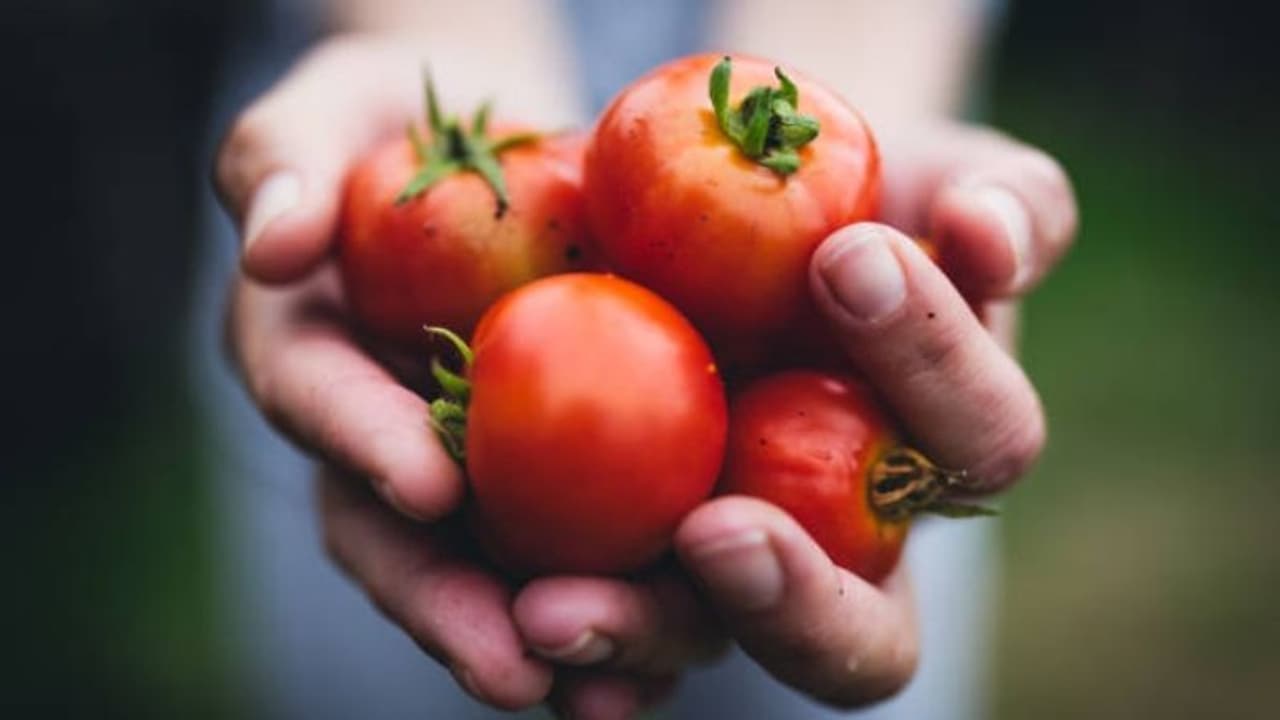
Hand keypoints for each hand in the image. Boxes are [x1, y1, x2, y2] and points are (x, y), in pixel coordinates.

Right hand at [214, 36, 607, 713]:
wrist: (487, 139)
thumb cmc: (396, 119)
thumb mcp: (330, 108)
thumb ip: (281, 162)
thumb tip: (275, 243)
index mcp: (312, 356)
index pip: (320, 403)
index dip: (363, 446)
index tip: (428, 483)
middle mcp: (380, 435)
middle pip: (398, 540)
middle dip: (451, 608)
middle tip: (515, 664)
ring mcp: (465, 466)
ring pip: (491, 571)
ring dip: (550, 641)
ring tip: (614, 690)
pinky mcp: (554, 473)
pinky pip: (580, 549)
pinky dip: (625, 606)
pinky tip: (677, 652)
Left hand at [511, 122, 1076, 713]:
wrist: (744, 214)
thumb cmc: (869, 201)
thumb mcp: (951, 179)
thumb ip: (1011, 203)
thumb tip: (989, 232)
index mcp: (948, 453)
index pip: (978, 439)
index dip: (930, 364)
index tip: (845, 256)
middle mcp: (850, 544)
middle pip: (859, 638)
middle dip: (795, 602)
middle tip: (712, 533)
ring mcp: (733, 560)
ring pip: (703, 641)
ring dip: (637, 635)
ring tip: (550, 611)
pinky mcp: (624, 547)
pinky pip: (597, 613)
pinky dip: (559, 630)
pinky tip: (500, 613)